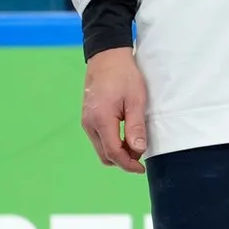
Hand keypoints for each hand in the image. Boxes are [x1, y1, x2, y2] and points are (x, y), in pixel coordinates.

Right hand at [82, 47, 147, 173]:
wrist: (107, 59)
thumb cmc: (124, 77)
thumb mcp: (136, 100)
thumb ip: (136, 126)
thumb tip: (138, 150)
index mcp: (101, 120)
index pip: (113, 152)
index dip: (128, 164)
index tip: (141, 169)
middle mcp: (89, 124)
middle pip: (105, 155)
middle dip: (123, 160)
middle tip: (142, 156)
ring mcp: (86, 121)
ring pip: (101, 148)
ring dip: (117, 152)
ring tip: (136, 144)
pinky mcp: (88, 118)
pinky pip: (99, 139)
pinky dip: (112, 143)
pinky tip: (126, 136)